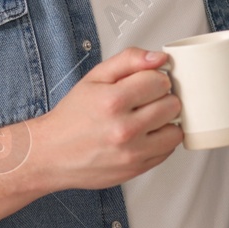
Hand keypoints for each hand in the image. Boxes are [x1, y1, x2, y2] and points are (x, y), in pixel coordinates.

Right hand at [26, 47, 183, 192]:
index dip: (156, 78)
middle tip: (148, 100)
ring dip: (166, 122)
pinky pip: (167, 152)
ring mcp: (132, 153)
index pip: (159, 80)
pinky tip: (145, 135)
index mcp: (113, 101)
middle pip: (172, 105)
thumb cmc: (72, 116)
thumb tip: (159, 58)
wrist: (52, 153)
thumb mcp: (95, 77)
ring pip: (175, 131)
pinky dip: (160, 141)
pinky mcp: (136, 169)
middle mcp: (124, 129)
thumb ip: (129, 60)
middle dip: (163, 98)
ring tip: (149, 118)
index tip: (148, 82)